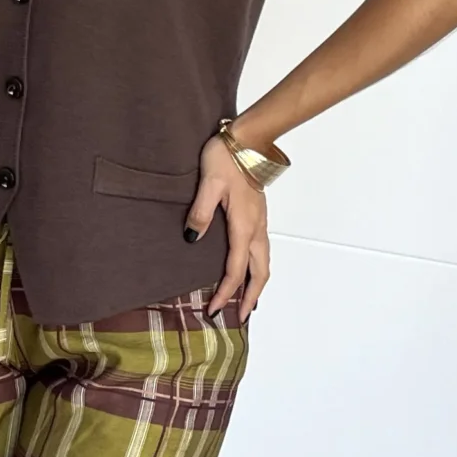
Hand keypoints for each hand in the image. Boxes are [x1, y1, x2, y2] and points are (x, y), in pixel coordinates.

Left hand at [186, 133, 271, 320]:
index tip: (214, 309)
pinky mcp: (259, 216)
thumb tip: (192, 239)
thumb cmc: (226, 158)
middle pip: (260, 272)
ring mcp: (260, 223)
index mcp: (244, 226)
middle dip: (251, 297)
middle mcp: (257, 228)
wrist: (247, 140)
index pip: (236, 270)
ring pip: (264, 262)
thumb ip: (200, 213)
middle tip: (240, 317)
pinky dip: (257, 268)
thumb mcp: (208, 184)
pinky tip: (248, 270)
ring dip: (257, 284)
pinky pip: (262, 250)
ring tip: (246, 301)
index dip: (225, 293)